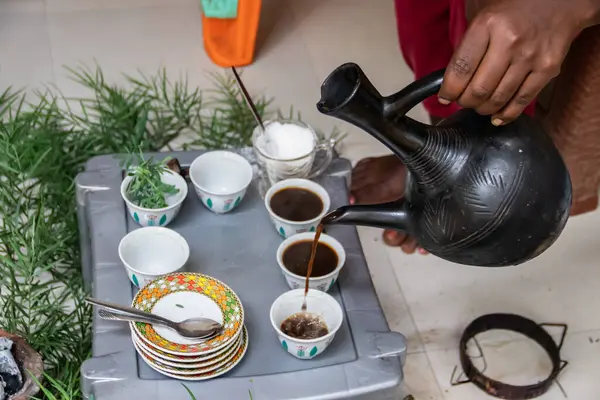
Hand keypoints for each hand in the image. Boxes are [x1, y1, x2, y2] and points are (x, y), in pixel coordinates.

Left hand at [438, 0, 598, 124]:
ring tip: (479, 105)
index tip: (445, 97)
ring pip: (498, 99)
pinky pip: (522, 100)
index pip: (460, 69)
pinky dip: (506, 114)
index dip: (449, 90)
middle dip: (465, 102)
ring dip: (483, 109)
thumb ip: (467, 45)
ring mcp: (531, 57)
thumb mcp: (483, 15)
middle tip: (462, 101)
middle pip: (478, 89)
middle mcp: (509, 42)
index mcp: (488, 25)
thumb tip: (450, 80)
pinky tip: (497, 116)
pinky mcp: (549, 68)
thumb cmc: (514, 7)